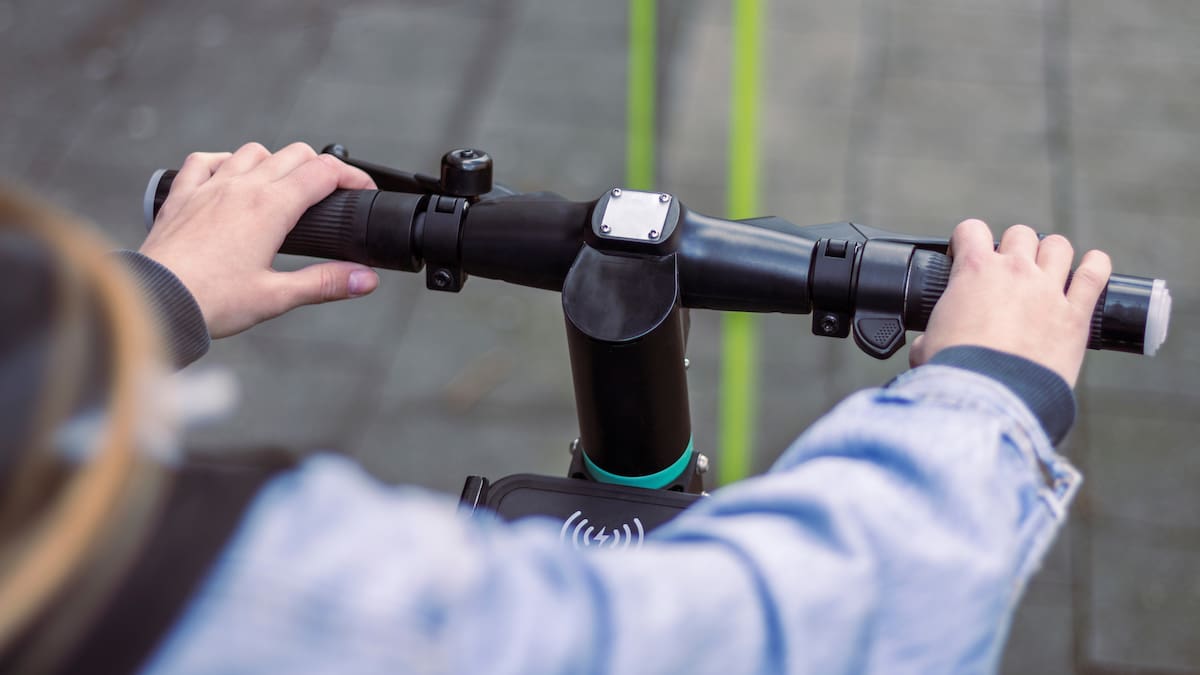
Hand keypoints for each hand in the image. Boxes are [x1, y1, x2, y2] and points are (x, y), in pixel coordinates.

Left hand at [139, 142, 378, 337]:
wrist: (156, 300)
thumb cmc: (211, 300)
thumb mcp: (277, 297)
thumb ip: (326, 283)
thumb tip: (366, 279)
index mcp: (270, 207)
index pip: (323, 172)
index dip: (352, 177)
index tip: (363, 190)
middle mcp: (242, 186)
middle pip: (294, 154)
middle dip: (320, 167)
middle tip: (331, 193)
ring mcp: (210, 186)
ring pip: (253, 151)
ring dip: (275, 162)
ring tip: (284, 187)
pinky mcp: (183, 194)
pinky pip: (205, 160)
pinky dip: (224, 162)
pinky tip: (229, 177)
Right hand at [908, 219, 1111, 387]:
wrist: (990, 398)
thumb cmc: (955, 372)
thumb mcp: (926, 347)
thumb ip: (930, 335)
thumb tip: (926, 345)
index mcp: (974, 271)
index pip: (971, 229)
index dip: (965, 241)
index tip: (965, 257)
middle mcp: (1015, 271)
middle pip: (1020, 235)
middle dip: (1012, 249)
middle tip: (1007, 272)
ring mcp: (1049, 290)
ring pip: (1058, 246)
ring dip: (1051, 255)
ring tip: (1045, 271)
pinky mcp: (1076, 315)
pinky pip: (1096, 275)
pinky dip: (1096, 266)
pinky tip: (1092, 267)